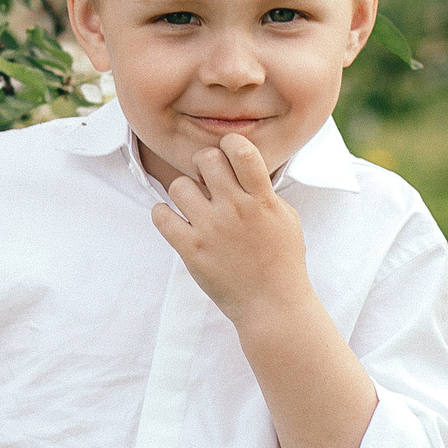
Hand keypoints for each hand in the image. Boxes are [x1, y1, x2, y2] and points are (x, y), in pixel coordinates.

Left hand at [149, 133, 311, 326]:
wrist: (272, 304)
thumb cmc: (282, 260)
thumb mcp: (286, 217)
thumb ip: (264, 190)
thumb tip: (244, 165)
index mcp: (261, 199)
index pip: (241, 150)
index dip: (230, 143)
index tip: (227, 152)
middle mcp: (235, 210)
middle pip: (206, 159)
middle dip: (204, 163)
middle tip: (207, 179)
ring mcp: (211, 230)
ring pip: (179, 185)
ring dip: (184, 191)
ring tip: (193, 205)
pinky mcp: (191, 250)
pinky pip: (161, 216)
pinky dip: (163, 214)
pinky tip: (174, 220)